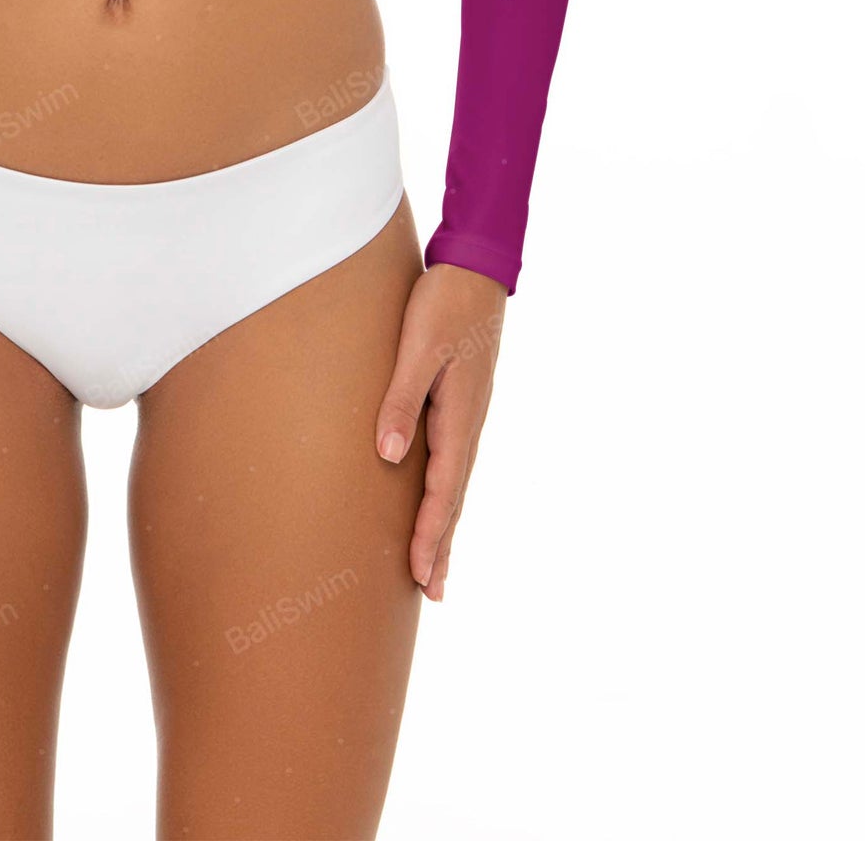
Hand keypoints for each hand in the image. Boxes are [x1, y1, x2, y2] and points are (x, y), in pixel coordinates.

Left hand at [374, 262, 505, 600]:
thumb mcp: (419, 349)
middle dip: (441, 544)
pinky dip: (446, 493)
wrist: (475, 269)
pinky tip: (437, 501)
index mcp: (459, 416)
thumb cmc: (443, 305)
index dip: (429, 533)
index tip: (418, 573)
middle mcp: (468, 423)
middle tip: (432, 593)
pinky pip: (453, 460)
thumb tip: (389, 457)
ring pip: (455, 482)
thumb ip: (402, 400)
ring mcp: (468, 415)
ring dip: (444, 525)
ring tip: (434, 566)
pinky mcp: (461, 403)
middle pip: (454, 498)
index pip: (442, 490)